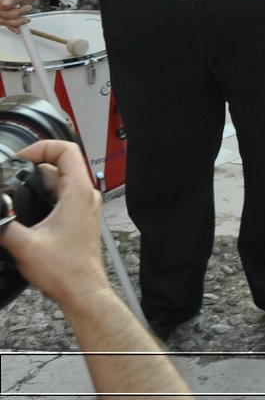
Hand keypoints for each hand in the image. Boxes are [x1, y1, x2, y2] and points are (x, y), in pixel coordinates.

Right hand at [0, 0, 41, 29]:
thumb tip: (5, 4)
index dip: (9, 5)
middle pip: (2, 14)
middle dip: (16, 13)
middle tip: (26, 6)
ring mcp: (4, 8)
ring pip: (6, 20)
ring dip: (18, 20)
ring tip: (27, 11)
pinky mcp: (10, 13)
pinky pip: (8, 24)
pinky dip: (14, 27)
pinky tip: (19, 29)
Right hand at [0, 141, 110, 306]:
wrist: (81, 289)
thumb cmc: (64, 270)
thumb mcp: (24, 244)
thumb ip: (3, 223)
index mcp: (78, 193)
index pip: (66, 150)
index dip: (41, 147)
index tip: (20, 157)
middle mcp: (85, 195)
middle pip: (59, 166)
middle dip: (31, 168)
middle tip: (9, 177)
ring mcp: (83, 206)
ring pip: (57, 182)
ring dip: (34, 184)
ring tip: (12, 193)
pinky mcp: (78, 217)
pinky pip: (59, 196)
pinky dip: (41, 196)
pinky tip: (23, 208)